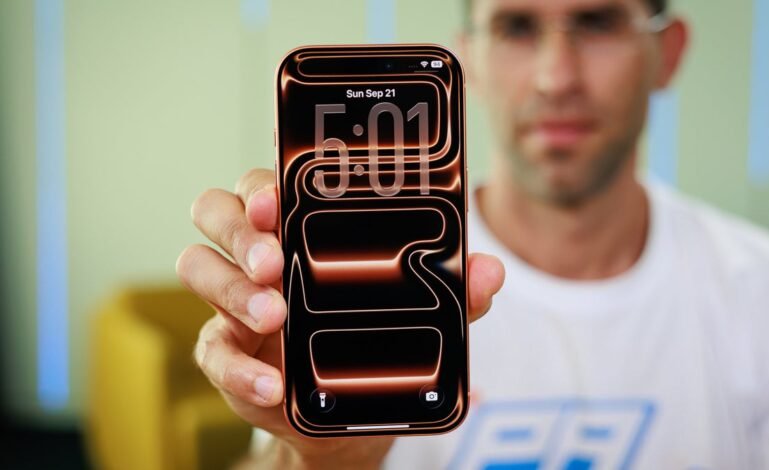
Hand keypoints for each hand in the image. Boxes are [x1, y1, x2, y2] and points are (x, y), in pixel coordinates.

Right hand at [176, 168, 504, 469]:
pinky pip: (208, 349)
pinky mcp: (225, 349)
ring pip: (195, 264)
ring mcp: (233, 297)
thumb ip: (451, 291)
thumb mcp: (417, 310)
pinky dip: (238, 369)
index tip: (282, 197)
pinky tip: (273, 384)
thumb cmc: (373, 334)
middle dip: (240, 228)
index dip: (266, 182)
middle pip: (216, 209)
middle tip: (275, 259)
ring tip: (274, 315)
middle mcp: (257, 251)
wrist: (348, 405)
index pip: (268, 182)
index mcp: (298, 226)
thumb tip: (488, 272)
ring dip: (229, 287)